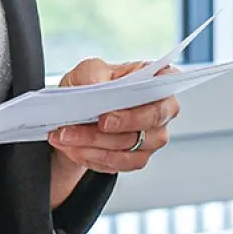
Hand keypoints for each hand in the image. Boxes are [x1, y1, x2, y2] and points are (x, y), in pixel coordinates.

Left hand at [47, 58, 180, 204]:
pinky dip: (94, 157)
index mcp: (156, 79)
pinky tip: (74, 148)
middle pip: (151, 122)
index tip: (106, 118)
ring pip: (131, 147)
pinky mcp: (139, 157)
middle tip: (83, 128)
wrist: (77, 113)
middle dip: (113, 130)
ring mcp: (153, 136)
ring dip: (94, 144)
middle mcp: (162, 109)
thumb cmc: (92, 85)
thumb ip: (94, 72)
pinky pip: (121, 164)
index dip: (139, 105)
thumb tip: (98, 85)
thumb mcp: (88, 69)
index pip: (166, 87)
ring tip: (66, 136)